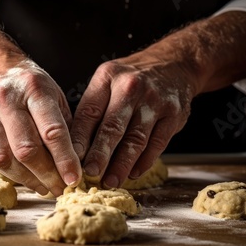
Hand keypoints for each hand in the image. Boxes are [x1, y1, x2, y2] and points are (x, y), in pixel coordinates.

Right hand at [0, 59, 81, 196]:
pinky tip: (26, 178)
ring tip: (45, 187)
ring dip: (28, 179)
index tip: (74, 179)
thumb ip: (65, 126)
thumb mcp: (54, 95)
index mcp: (34, 88)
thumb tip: (77, 163)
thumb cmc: (29, 86)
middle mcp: (6, 100)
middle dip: (47, 174)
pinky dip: (11, 174)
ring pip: (5, 158)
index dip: (65, 159)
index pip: (52, 131)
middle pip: (27, 149)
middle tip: (61, 188)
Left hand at [70, 45, 194, 188]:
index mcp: (108, 78)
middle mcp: (131, 87)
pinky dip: (144, 161)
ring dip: (122, 164)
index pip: (89, 112)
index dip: (80, 139)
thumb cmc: (132, 79)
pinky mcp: (174, 114)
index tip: (72, 160)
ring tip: (110, 181)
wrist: (173, 64)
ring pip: (136, 139)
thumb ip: (94, 109)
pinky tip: (133, 173)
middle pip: (112, 127)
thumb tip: (74, 147)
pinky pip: (157, 143)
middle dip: (100, 155)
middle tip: (90, 175)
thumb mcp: (108, 81)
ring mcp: (155, 101)